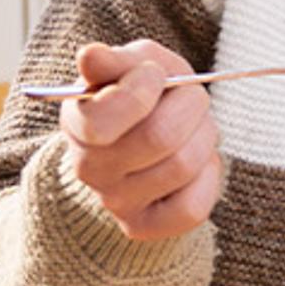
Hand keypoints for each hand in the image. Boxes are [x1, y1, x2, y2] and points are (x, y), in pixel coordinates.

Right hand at [58, 40, 223, 241]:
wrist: (145, 137)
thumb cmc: (140, 95)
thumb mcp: (132, 65)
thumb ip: (115, 60)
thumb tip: (89, 57)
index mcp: (77, 123)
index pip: (103, 119)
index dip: (142, 89)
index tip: (154, 75)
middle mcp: (88, 168)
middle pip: (159, 138)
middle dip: (190, 105)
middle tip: (191, 96)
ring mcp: (114, 202)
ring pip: (183, 167)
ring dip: (204, 137)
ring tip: (193, 128)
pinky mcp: (142, 228)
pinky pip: (193, 208)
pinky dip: (207, 177)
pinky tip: (196, 164)